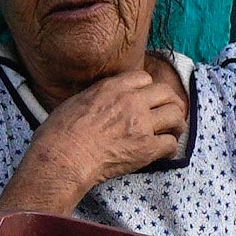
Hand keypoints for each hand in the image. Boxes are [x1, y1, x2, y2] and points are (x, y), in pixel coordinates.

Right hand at [0, 64, 191, 227]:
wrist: (62, 158)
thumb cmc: (58, 134)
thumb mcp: (75, 101)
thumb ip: (95, 97)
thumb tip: (98, 101)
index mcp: (111, 87)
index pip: (143, 78)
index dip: (147, 89)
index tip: (146, 99)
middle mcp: (130, 101)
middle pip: (166, 92)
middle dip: (170, 102)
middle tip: (168, 114)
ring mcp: (140, 124)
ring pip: (175, 115)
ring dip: (176, 123)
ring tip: (173, 131)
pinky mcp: (145, 148)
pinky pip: (170, 144)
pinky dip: (169, 148)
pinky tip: (163, 152)